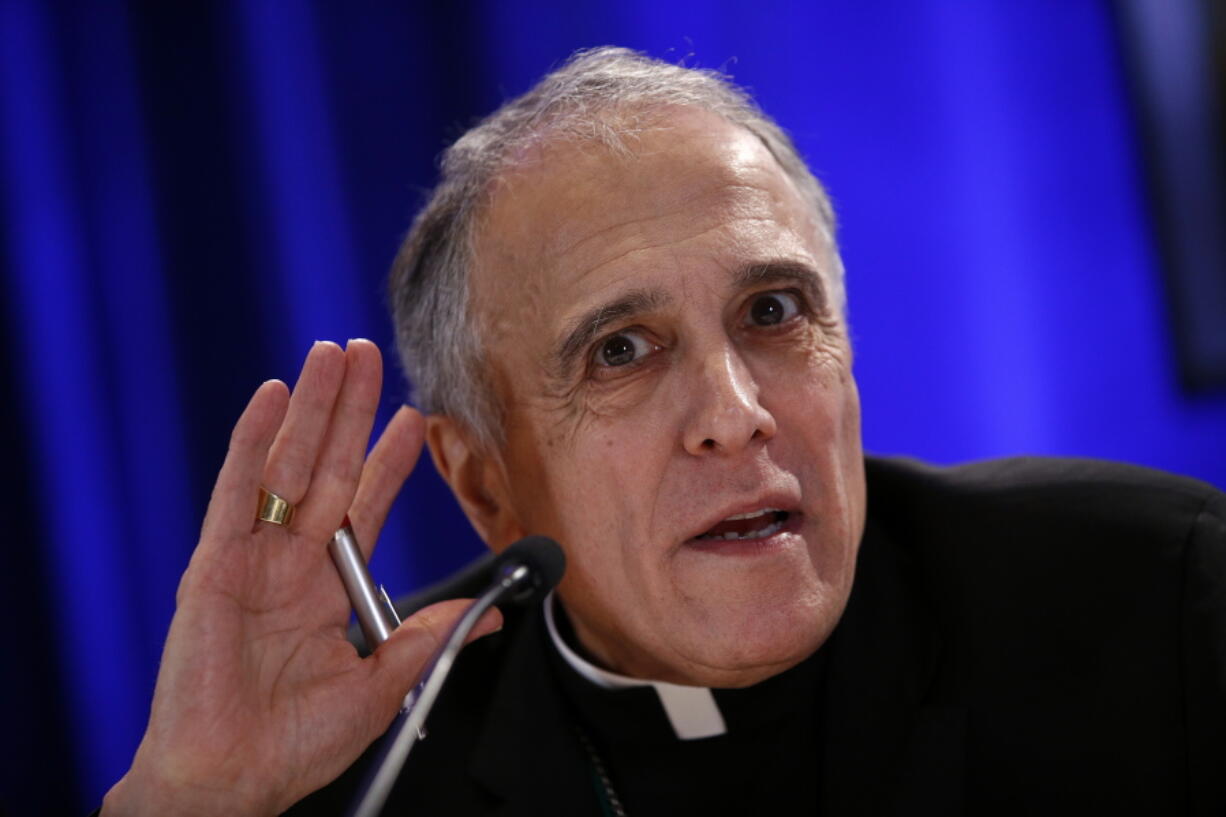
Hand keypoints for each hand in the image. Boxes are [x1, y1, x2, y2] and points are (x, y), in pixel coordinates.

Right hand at [102, 340, 499, 816]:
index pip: (362, 505)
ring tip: (331, 354)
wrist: (231, 779)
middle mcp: (290, 563)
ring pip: (286, 465)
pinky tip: (272, 397)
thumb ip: (427, 639)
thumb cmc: (294, 744)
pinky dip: (253, 441)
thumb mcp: (381, 686)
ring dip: (310, 407)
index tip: (413, 417)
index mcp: (325, 589)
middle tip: (366, 353)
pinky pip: (236, 493)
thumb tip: (490, 617)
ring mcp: (251, 559)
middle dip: (348, 411)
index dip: (386, 460)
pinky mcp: (213, 566)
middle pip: (326, 468)